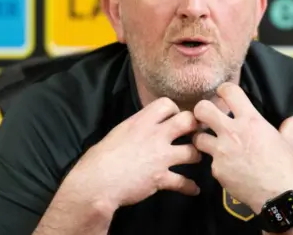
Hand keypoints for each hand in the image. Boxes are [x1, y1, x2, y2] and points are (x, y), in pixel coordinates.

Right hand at [68, 97, 201, 209]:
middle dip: (194, 127)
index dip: (174, 110)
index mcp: (140, 122)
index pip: (167, 104)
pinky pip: (183, 182)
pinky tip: (193, 189)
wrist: (96, 182)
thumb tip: (139, 131)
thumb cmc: (99, 158)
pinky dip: (190, 187)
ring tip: (196, 159)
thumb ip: (134, 129)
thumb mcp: (118, 133)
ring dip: (197, 156)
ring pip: (193, 151)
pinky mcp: (161, 178)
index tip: (174, 119)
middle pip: (187, 121)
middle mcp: (154, 135)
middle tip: (193, 135)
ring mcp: (160, 156)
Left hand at [192, 82, 292, 213]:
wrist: (278, 196)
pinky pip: (210, 162)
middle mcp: (232, 132)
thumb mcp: (287, 143)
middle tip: (207, 118)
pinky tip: (226, 167)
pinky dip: (216, 163)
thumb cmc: (285, 166)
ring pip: (197, 137)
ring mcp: (221, 151)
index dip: (223, 90)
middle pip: (202, 109)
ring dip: (203, 139)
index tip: (224, 96)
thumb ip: (288, 128)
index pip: (228, 91)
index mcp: (250, 120)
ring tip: (211, 143)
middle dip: (201, 111)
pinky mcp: (216, 170)